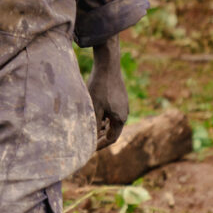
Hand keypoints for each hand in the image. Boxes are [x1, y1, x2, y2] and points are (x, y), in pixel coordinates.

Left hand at [87, 36, 128, 150]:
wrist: (108, 65)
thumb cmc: (100, 86)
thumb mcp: (94, 108)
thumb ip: (93, 125)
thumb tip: (89, 140)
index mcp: (120, 118)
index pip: (112, 139)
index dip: (100, 145)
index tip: (89, 147)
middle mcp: (124, 113)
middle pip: (113, 131)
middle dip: (100, 137)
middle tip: (87, 140)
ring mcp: (123, 104)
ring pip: (111, 121)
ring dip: (101, 127)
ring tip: (88, 129)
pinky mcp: (120, 97)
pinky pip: (112, 112)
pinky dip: (103, 117)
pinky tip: (93, 115)